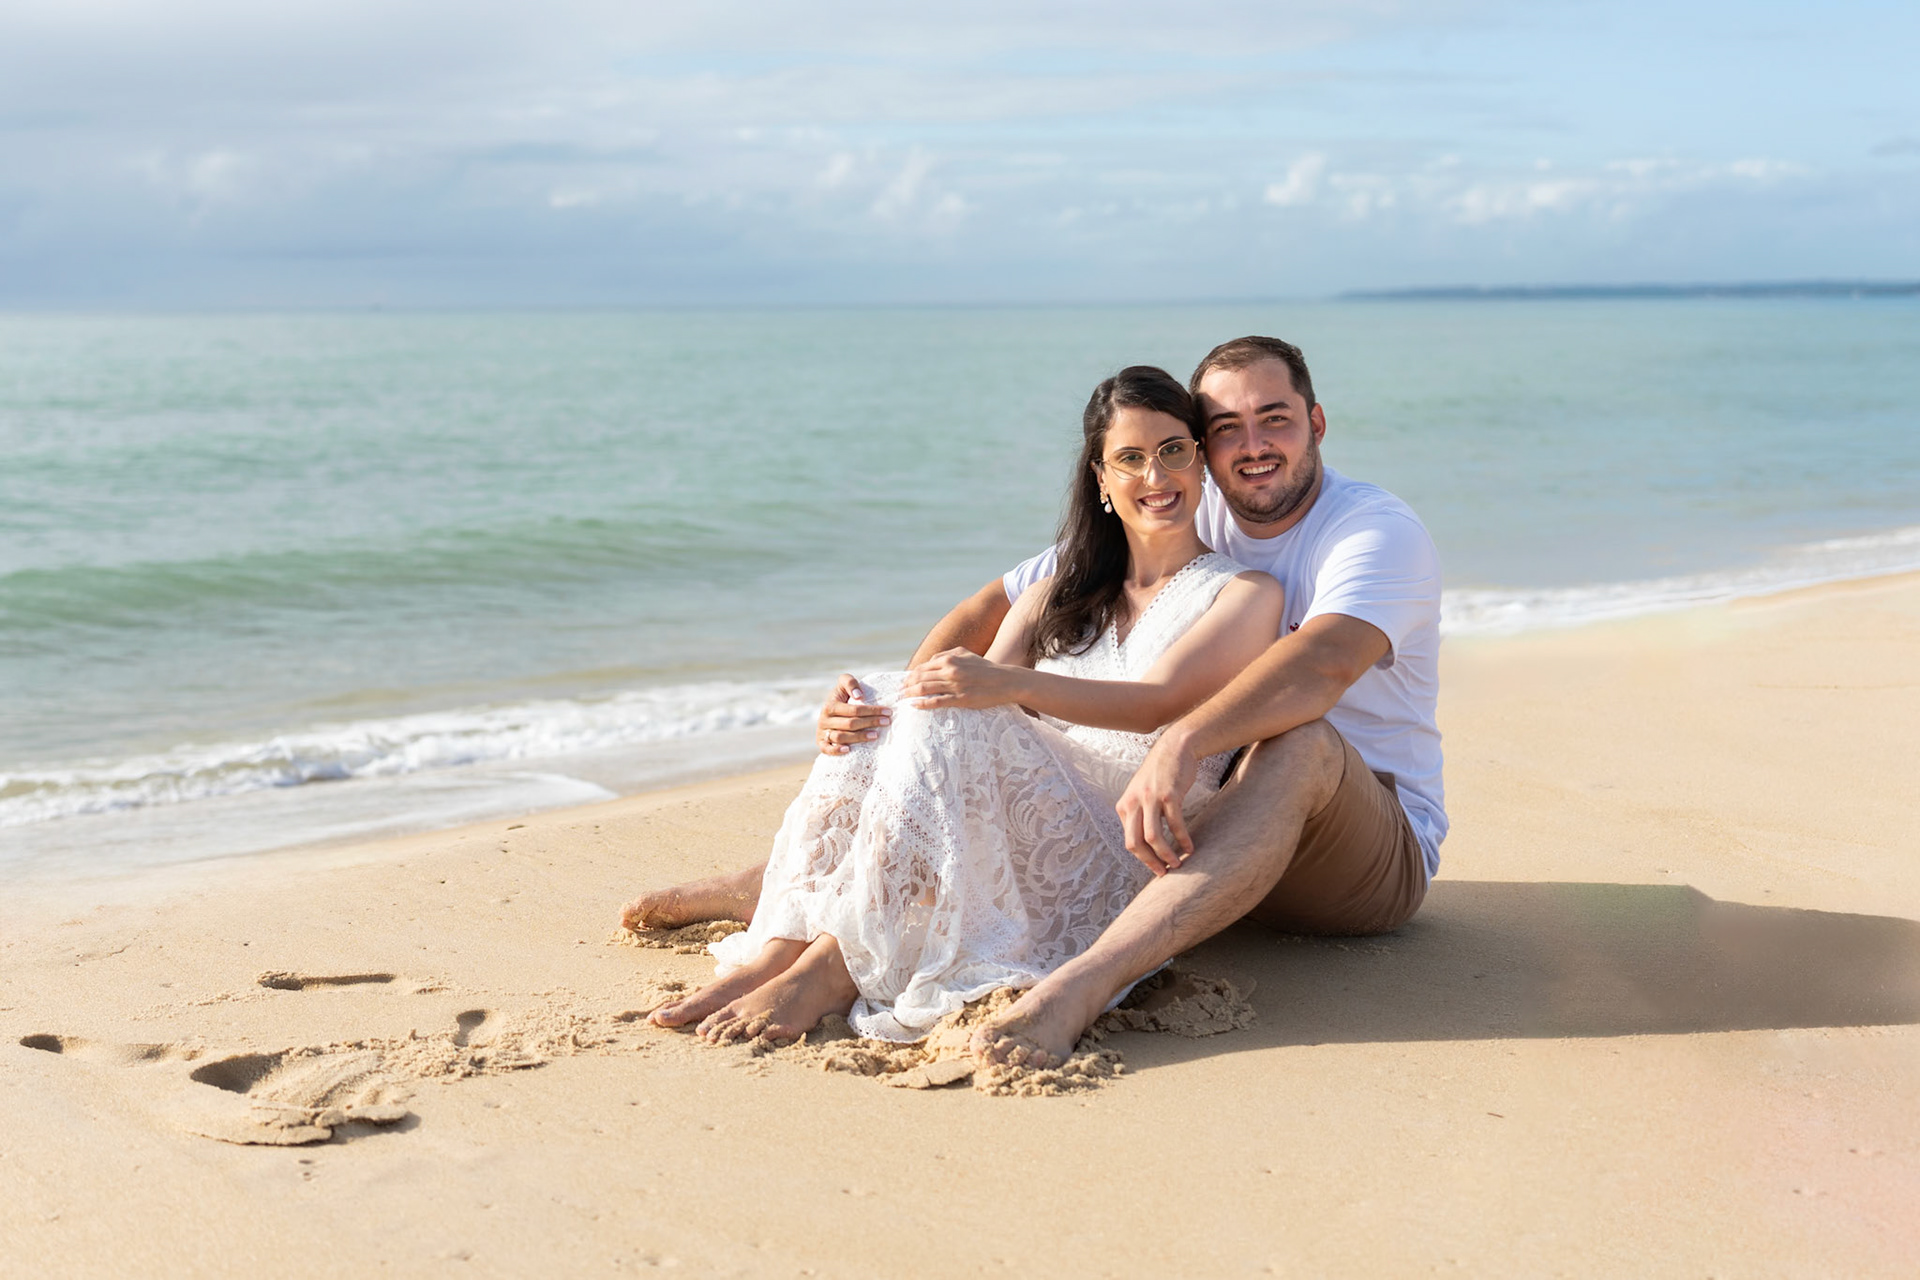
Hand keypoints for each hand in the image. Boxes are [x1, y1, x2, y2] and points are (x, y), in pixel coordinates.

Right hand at [816, 674, 890, 754]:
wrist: (828, 712)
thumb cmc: (841, 698)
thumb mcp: (843, 686)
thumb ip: (849, 683)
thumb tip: (859, 696)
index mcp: (830, 705)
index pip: (854, 709)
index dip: (872, 710)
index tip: (888, 712)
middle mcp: (824, 719)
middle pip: (850, 723)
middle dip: (870, 722)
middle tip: (886, 722)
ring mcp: (822, 732)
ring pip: (840, 737)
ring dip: (859, 737)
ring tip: (875, 735)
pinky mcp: (821, 743)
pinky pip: (826, 749)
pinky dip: (836, 750)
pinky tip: (848, 750)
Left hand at [898, 648, 1024, 710]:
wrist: (1005, 681)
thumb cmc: (984, 668)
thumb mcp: (965, 654)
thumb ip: (947, 655)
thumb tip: (930, 661)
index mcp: (950, 659)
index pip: (922, 667)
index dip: (910, 675)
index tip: (904, 682)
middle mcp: (950, 670)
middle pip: (920, 678)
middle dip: (906, 686)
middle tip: (899, 692)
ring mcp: (955, 685)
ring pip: (924, 689)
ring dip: (910, 694)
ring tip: (903, 699)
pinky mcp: (961, 699)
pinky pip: (936, 702)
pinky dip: (923, 703)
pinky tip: (914, 705)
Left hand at [1116, 732, 1198, 874]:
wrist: (1174, 748)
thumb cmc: (1160, 775)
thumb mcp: (1141, 795)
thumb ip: (1139, 816)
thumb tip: (1147, 845)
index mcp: (1124, 806)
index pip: (1129, 841)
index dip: (1143, 858)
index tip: (1157, 867)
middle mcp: (1133, 803)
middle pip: (1134, 843)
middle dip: (1150, 862)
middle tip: (1164, 873)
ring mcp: (1150, 799)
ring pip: (1153, 837)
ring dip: (1166, 855)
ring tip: (1178, 863)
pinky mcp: (1168, 795)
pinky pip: (1174, 824)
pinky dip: (1182, 839)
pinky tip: (1190, 848)